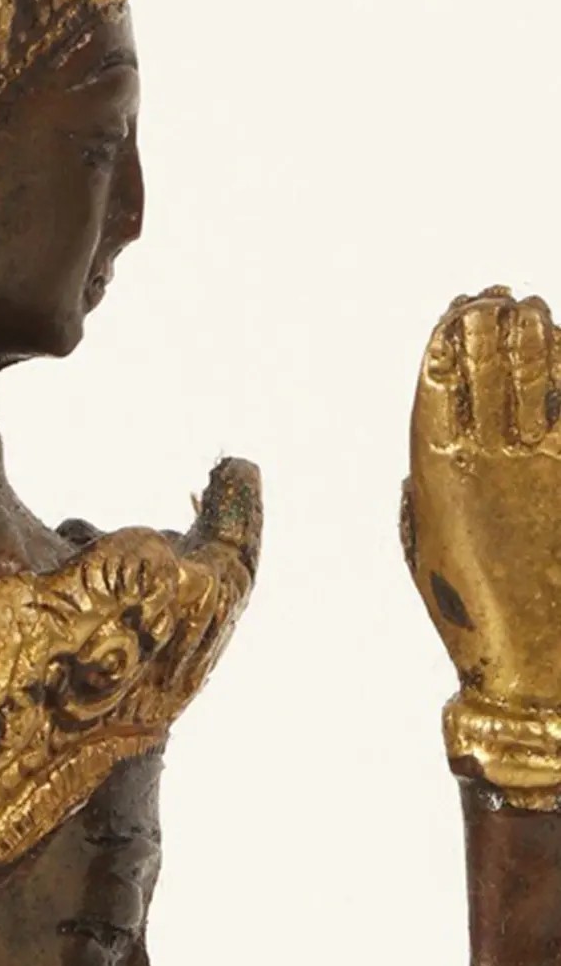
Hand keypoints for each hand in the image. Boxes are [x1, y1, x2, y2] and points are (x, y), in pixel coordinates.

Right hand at [407, 290, 560, 705]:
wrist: (544, 667)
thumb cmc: (476, 619)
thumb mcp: (426, 554)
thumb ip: (420, 498)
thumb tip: (420, 464)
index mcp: (439, 478)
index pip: (440, 384)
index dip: (446, 340)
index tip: (456, 310)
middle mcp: (490, 462)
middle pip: (489, 368)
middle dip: (490, 325)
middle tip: (498, 298)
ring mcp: (542, 466)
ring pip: (537, 376)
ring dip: (534, 335)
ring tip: (533, 309)